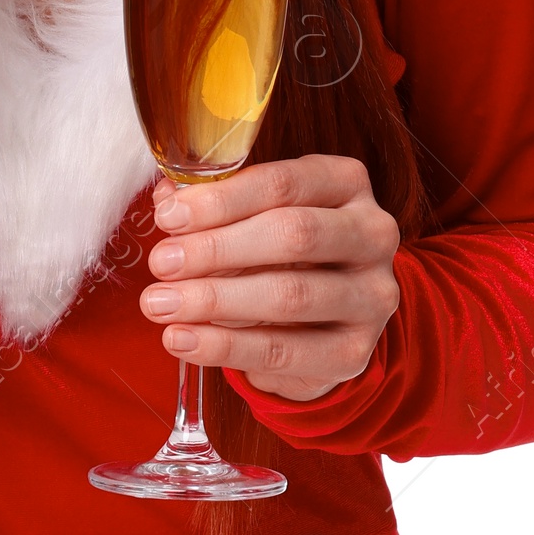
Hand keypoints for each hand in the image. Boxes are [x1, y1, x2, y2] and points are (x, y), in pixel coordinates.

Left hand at [139, 154, 400, 402]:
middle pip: (293, 234)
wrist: (327, 320)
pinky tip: (182, 339)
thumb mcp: (255, 214)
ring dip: (215, 300)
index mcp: (345, 183)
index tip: (168, 218)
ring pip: (290, 295)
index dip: (221, 200)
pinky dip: (225, 347)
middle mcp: (372, 233)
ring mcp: (371, 295)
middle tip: (163, 262)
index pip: (283, 183)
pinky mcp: (355, 351)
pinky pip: (284, 351)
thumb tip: (168, 203)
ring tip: (161, 304)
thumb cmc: (283, 252)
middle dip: (217, 249)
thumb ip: (214, 203)